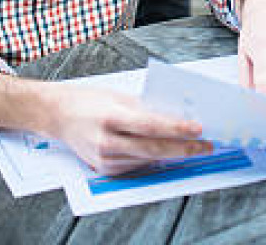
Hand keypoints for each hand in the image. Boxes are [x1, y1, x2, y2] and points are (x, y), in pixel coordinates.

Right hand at [43, 84, 212, 175]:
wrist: (59, 116)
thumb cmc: (89, 101)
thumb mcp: (119, 97)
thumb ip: (146, 108)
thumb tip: (176, 116)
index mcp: (110, 117)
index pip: (150, 126)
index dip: (176, 128)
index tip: (198, 128)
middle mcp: (107, 141)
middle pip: (153, 148)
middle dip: (184, 148)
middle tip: (206, 145)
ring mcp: (105, 159)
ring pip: (148, 159)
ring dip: (174, 154)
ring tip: (195, 147)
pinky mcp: (106, 169)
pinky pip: (137, 164)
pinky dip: (155, 157)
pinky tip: (169, 151)